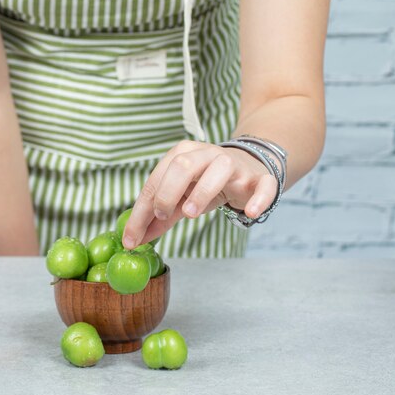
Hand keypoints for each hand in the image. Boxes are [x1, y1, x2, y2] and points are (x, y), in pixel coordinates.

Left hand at [122, 140, 277, 248]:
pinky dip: (258, 199)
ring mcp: (234, 165)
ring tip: (191, 213)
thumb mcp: (180, 198)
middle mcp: (207, 154)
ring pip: (219, 169)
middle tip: (162, 215)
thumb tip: (133, 240)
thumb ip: (159, 218)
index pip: (155, 180)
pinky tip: (249, 213)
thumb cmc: (207, 182)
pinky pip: (263, 185)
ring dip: (202, 192)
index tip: (131, 237)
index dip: (141, 209)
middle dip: (167, 192)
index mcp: (182, 154)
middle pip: (183, 166)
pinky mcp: (258, 179)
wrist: (249, 169)